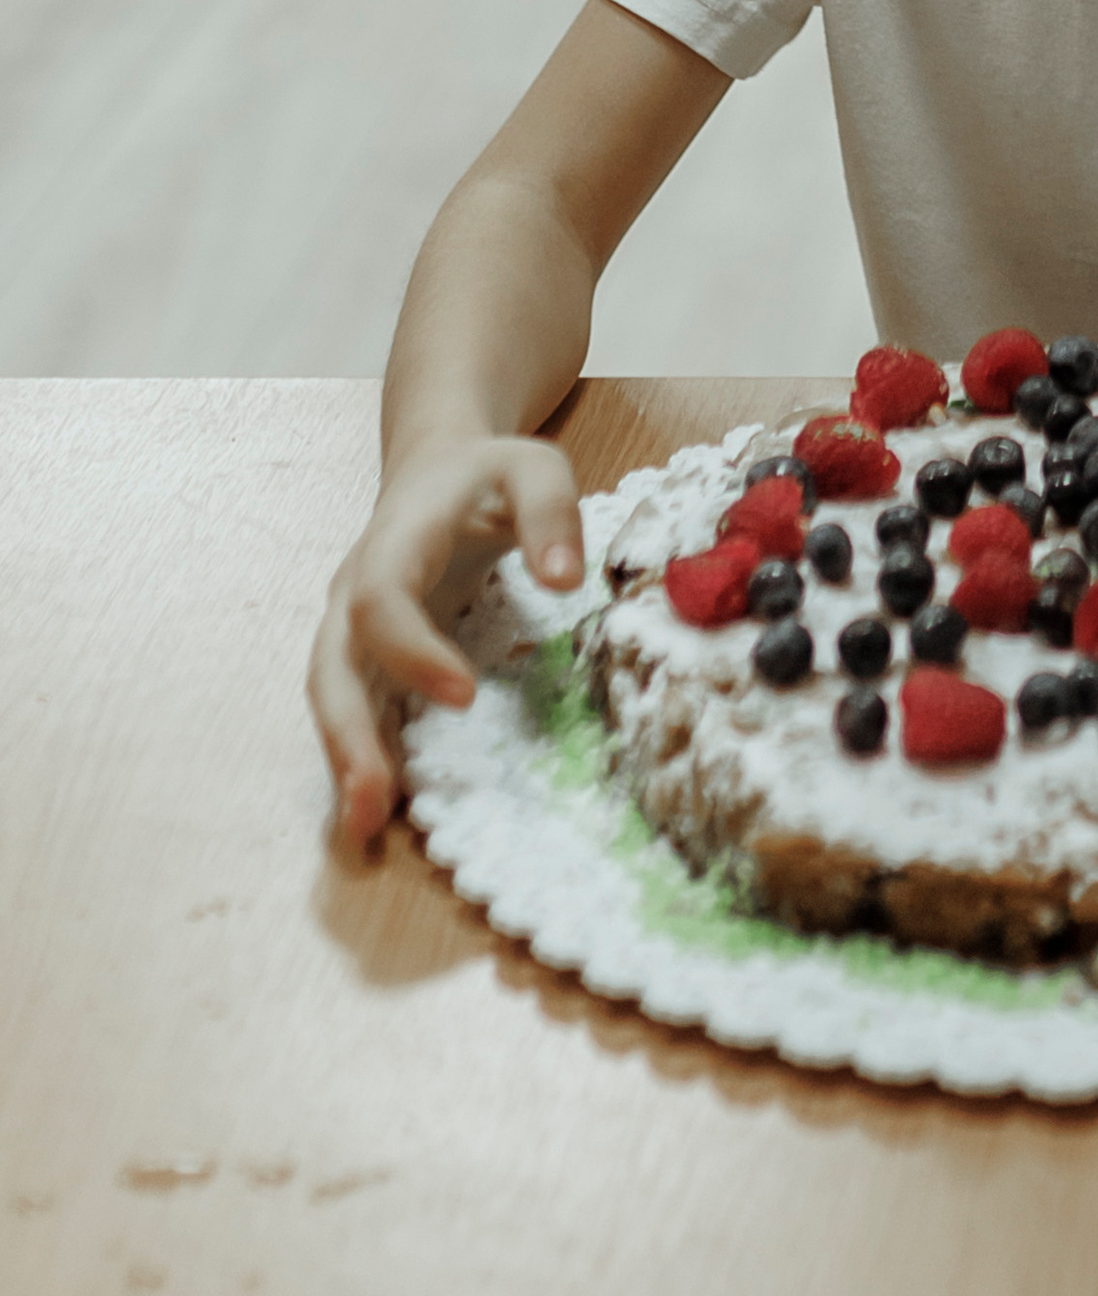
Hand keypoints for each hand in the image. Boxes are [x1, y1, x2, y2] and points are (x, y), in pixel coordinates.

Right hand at [307, 434, 583, 847]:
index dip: (411, 650)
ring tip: (366, 830)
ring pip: (333, 700)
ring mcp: (353, 629)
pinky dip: (362, 758)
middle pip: (333, 667)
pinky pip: (356, 711)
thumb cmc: (488, 474)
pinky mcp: (367, 658)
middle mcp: (355, 590)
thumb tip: (565, 580)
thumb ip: (551, 511)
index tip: (464, 696)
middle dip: (347, 736)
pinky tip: (381, 812)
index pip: (381, 599)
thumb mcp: (533, 465)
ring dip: (345, 762)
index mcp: (394, 540)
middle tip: (373, 803)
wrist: (438, 470)